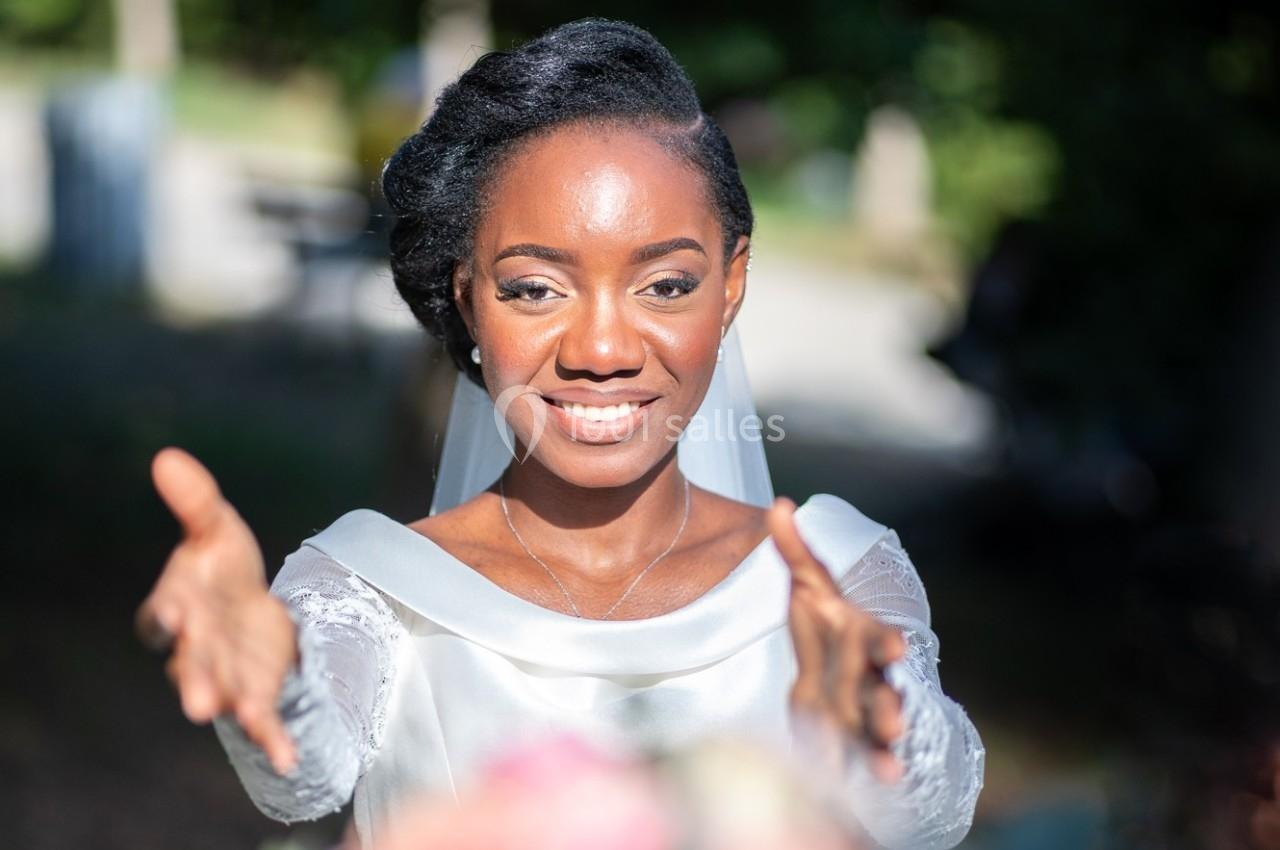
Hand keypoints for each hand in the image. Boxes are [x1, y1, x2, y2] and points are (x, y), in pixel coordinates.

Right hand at [135, 446, 298, 774]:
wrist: (250, 605)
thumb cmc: (223, 567)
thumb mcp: (217, 528)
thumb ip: (196, 500)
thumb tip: (167, 456)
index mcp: (180, 604)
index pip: (165, 613)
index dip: (167, 615)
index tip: (174, 616)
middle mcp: (196, 645)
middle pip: (192, 664)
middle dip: (196, 680)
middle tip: (198, 703)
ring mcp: (226, 671)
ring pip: (224, 693)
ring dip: (232, 708)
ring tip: (242, 719)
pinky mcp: (256, 690)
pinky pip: (262, 719)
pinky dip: (272, 739)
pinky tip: (289, 758)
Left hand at [767, 496, 907, 784]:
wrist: (836, 668)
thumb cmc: (827, 626)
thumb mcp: (810, 587)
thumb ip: (795, 551)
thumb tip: (779, 505)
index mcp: (861, 638)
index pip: (876, 640)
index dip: (885, 646)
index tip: (896, 650)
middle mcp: (871, 678)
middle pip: (884, 692)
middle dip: (889, 706)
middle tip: (895, 720)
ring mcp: (865, 712)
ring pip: (878, 730)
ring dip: (882, 746)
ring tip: (887, 765)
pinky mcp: (852, 742)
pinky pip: (862, 757)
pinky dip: (869, 769)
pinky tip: (878, 781)